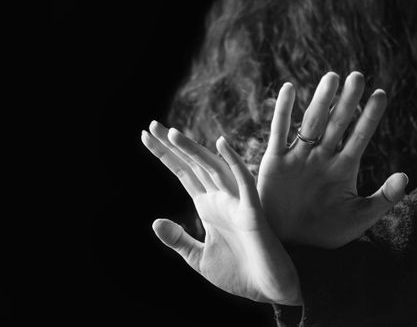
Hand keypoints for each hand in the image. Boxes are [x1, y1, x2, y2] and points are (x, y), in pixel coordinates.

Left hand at [141, 121, 301, 304]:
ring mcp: (236, 202)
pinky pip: (243, 181)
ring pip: (212, 168)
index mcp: (208, 206)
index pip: (182, 173)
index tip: (146, 135)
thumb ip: (178, 240)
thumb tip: (155, 221)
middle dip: (172, 146)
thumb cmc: (239, 274)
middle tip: (152, 125)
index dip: (165, 155)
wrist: (270, 292)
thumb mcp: (199, 259)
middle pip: (193, 165)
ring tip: (172, 134)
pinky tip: (220, 143)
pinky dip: (233, 162)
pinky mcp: (253, 212)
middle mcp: (220, 198)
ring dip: (193, 151)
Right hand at [258, 71, 408, 247]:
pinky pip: (279, 132)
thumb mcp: (359, 219)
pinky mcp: (276, 161)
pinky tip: (289, 89)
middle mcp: (322, 156)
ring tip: (332, 78)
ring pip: (311, 122)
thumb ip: (383, 199)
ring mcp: (299, 156)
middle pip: (337, 122)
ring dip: (321, 100)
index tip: (381, 94)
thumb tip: (405, 176)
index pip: (360, 136)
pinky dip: (283, 111)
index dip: (369, 116)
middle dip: (347, 101)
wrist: (290, 244)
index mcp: (344, 167)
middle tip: (357, 76)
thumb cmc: (325, 232)